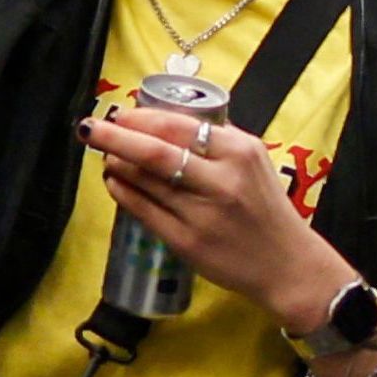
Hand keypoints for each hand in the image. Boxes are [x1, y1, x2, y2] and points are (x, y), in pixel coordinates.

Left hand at [78, 98, 353, 317]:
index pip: (179, 126)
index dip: (142, 118)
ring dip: (117, 164)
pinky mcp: (187, 242)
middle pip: (156, 152)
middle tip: (90, 127)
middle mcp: (221, 180)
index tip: (120, 113)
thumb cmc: (266, 209)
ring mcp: (202, 213)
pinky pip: (144, 211)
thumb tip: (162, 121)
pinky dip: (124, 193)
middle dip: (116, 136)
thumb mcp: (253, 162)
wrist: (287, 264)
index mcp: (240, 152)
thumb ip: (216, 141)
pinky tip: (114, 182)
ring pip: (146, 181)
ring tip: (105, 155)